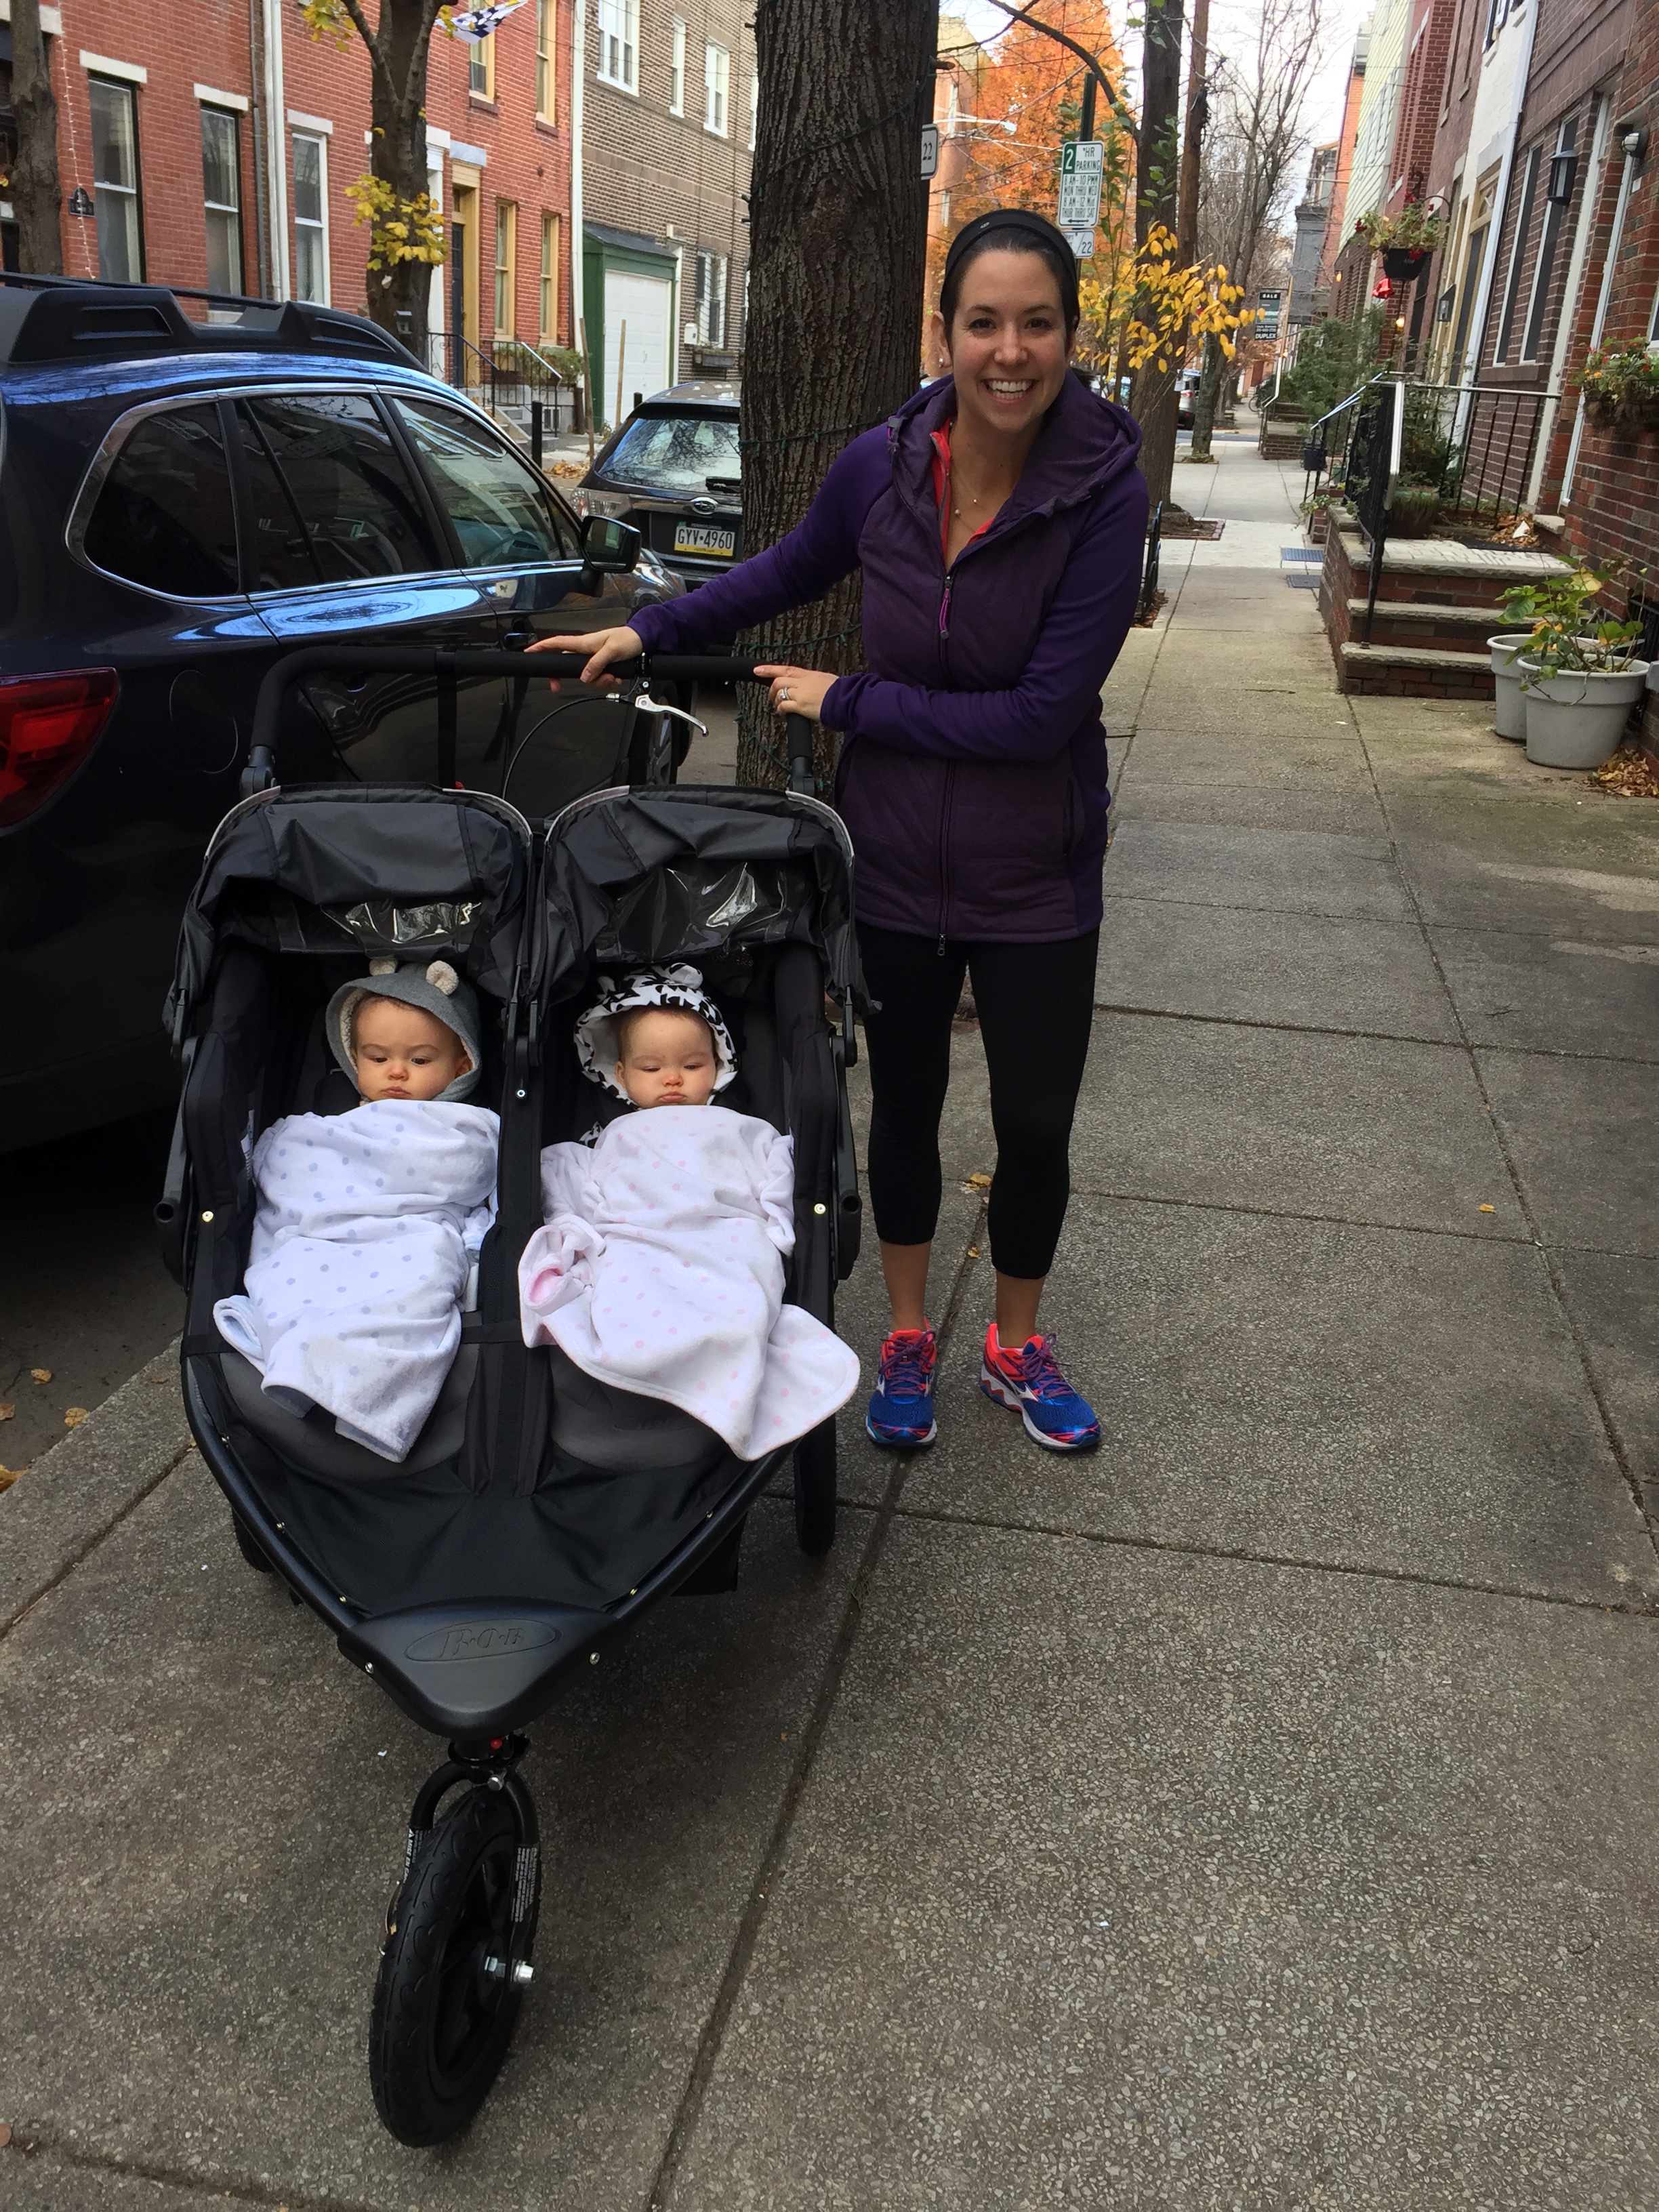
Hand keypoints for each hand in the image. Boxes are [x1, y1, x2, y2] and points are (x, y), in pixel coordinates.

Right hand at [526, 626, 643, 689]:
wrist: (643, 641)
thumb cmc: (627, 639)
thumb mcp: (612, 651)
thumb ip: (596, 664)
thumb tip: (583, 676)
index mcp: (584, 643)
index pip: (557, 644)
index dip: (541, 647)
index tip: (529, 653)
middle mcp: (586, 651)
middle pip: (567, 667)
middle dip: (569, 679)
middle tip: (558, 688)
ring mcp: (593, 659)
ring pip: (585, 677)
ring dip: (598, 681)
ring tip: (611, 676)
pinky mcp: (602, 666)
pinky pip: (597, 679)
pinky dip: (606, 681)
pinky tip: (615, 677)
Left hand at [754, 665, 836, 724]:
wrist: (846, 699)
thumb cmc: (840, 692)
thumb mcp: (825, 681)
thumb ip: (814, 682)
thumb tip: (809, 687)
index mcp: (809, 674)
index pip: (786, 669)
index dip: (770, 669)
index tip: (758, 669)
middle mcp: (802, 682)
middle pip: (779, 680)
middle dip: (772, 689)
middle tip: (772, 697)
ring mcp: (800, 693)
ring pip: (779, 692)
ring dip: (775, 700)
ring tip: (778, 707)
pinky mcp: (800, 705)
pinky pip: (783, 705)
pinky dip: (780, 709)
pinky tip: (782, 713)